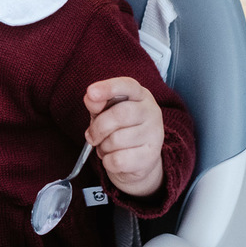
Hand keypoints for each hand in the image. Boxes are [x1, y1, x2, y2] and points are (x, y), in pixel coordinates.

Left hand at [84, 77, 165, 197]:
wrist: (138, 161)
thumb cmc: (119, 130)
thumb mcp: (105, 112)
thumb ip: (97, 103)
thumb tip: (91, 98)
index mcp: (140, 95)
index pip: (127, 85)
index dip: (108, 88)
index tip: (91, 92)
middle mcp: (152, 111)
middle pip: (120, 114)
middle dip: (98, 127)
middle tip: (91, 137)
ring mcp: (154, 134)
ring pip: (117, 140)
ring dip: (103, 146)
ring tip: (107, 147)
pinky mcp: (151, 156)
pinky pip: (118, 160)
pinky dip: (107, 161)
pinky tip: (113, 158)